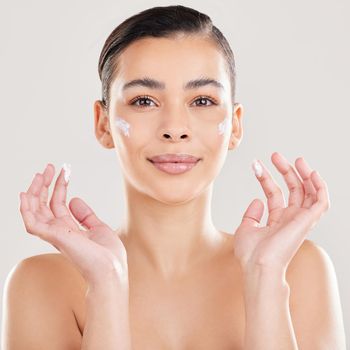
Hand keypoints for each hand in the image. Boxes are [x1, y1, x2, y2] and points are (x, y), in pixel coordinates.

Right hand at [19, 163, 127, 285]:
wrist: (112, 268)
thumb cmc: (108, 254)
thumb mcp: (98, 227)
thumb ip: (85, 215)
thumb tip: (74, 199)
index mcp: (69, 229)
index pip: (58, 204)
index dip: (60, 186)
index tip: (65, 170)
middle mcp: (59, 231)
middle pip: (44, 204)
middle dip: (46, 185)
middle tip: (49, 167)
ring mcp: (55, 234)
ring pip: (35, 211)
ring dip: (35, 191)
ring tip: (41, 174)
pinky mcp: (53, 236)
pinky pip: (32, 223)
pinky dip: (25, 209)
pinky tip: (25, 194)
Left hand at [233, 152, 329, 272]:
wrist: (258, 265)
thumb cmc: (251, 254)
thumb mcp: (246, 228)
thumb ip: (252, 214)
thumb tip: (257, 199)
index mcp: (277, 221)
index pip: (275, 194)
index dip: (266, 178)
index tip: (256, 165)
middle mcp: (290, 219)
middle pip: (293, 190)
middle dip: (285, 171)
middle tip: (275, 155)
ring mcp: (300, 220)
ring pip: (309, 192)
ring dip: (303, 174)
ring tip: (295, 159)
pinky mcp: (308, 220)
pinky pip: (321, 201)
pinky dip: (319, 186)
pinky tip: (311, 172)